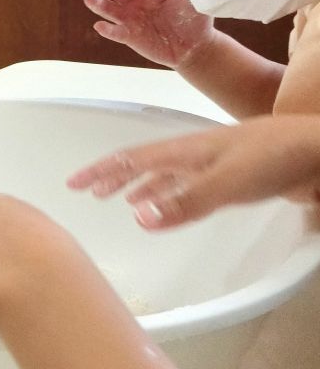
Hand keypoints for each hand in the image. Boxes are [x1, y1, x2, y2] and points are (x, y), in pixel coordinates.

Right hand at [67, 115, 319, 228]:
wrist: (319, 151)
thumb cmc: (277, 158)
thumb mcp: (227, 184)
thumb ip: (184, 202)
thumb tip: (137, 218)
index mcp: (184, 150)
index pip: (130, 160)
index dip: (100, 171)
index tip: (73, 183)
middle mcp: (192, 154)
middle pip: (140, 163)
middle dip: (111, 176)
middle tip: (87, 189)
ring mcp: (211, 163)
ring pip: (162, 174)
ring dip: (137, 185)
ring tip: (119, 199)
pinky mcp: (231, 175)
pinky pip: (184, 184)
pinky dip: (167, 194)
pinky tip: (169, 204)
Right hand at [84, 0, 215, 68]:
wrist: (193, 47)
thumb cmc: (196, 22)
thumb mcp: (199, 6)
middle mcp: (140, 2)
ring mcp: (133, 19)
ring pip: (112, 10)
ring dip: (100, 4)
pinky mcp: (130, 37)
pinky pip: (116, 32)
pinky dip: (108, 30)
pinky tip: (99, 26)